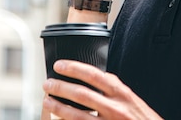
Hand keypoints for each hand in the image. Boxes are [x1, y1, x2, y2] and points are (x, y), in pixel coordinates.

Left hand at [42, 60, 162, 119]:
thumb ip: (116, 89)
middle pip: (82, 94)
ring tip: (47, 100)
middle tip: (48, 83)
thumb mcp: (133, 100)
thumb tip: (99, 76)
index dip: (74, 68)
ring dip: (59, 107)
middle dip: (61, 87)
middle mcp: (116, 108)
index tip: (60, 65)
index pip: (94, 75)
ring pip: (77, 115)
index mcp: (122, 94)